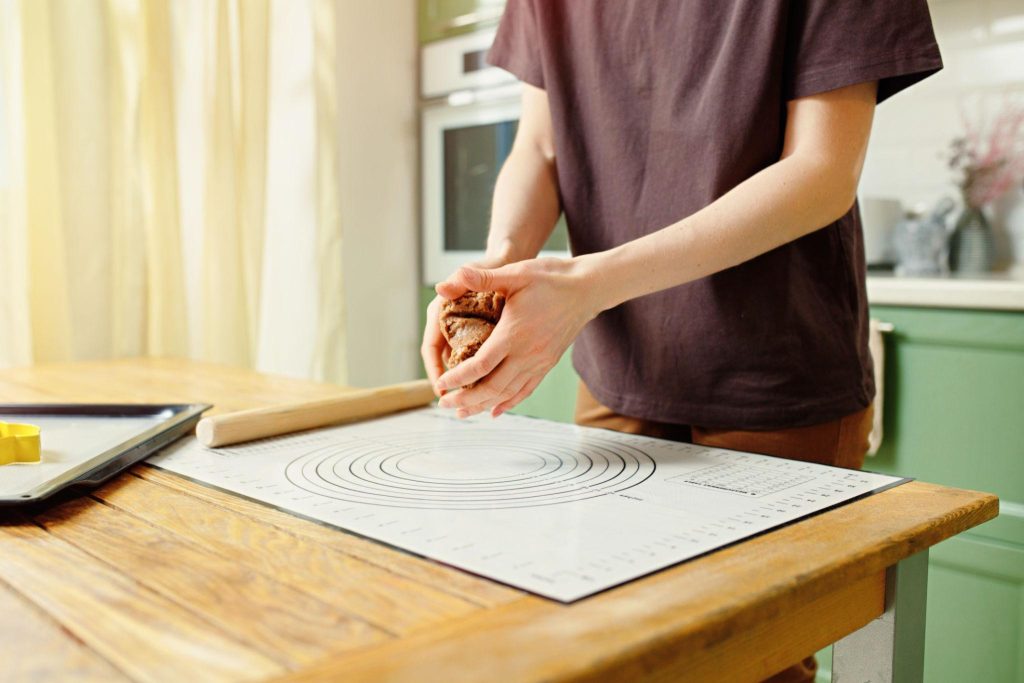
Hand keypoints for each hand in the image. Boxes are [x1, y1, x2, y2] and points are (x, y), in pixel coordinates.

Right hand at [421, 255, 511, 395]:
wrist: (507, 261)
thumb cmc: (491, 266)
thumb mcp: (477, 272)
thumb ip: (461, 280)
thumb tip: (440, 287)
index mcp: (441, 313)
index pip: (430, 349)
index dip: (434, 370)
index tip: (441, 388)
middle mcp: (449, 325)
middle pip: (445, 362)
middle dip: (450, 383)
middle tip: (457, 403)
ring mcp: (464, 331)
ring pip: (461, 363)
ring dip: (467, 383)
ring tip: (476, 402)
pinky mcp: (479, 335)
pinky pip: (476, 360)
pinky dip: (482, 375)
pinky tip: (494, 388)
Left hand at [435, 256, 602, 417]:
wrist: (587, 288)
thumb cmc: (550, 278)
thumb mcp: (514, 273)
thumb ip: (480, 278)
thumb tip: (443, 284)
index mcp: (514, 334)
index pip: (480, 365)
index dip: (457, 378)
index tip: (440, 384)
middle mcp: (527, 354)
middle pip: (492, 387)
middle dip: (465, 398)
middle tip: (443, 404)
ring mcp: (539, 362)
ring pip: (508, 393)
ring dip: (483, 405)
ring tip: (462, 412)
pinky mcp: (548, 364)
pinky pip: (526, 390)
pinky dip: (508, 402)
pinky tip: (495, 410)